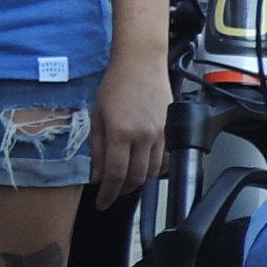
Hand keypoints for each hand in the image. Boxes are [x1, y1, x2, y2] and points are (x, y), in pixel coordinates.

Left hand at [93, 41, 167, 201]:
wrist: (141, 64)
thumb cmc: (115, 84)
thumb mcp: (97, 115)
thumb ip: (96, 147)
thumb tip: (96, 172)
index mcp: (120, 133)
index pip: (115, 175)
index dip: (108, 194)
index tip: (102, 203)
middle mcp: (142, 137)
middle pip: (136, 178)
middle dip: (122, 191)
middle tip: (111, 194)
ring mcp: (160, 134)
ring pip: (152, 171)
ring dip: (138, 181)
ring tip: (126, 180)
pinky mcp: (169, 130)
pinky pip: (163, 158)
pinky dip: (153, 168)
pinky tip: (142, 165)